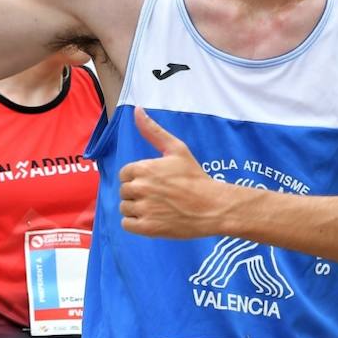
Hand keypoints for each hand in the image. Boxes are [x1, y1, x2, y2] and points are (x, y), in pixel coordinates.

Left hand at [119, 108, 230, 237]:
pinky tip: (153, 218)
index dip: (139, 177)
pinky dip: (136, 223)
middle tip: (160, 195)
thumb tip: (137, 109)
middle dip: (138, 193)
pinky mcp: (146, 227)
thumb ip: (153, 131)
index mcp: (144, 168)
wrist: (212, 207)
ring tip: (157, 207)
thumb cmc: (195, 177)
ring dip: (136, 208)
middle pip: (124, 191)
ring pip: (124, 207)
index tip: (156, 182)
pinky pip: (126, 224)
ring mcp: (143, 208)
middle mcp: (140, 188)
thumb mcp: (177, 149)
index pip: (125, 174)